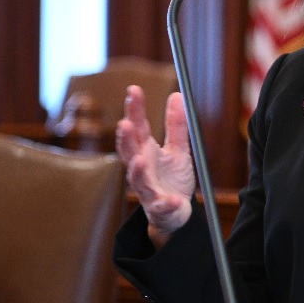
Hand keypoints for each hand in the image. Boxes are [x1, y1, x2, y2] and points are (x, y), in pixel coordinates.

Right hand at [115, 86, 195, 245]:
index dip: (134, 109)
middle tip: (125, 123)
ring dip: (137, 170)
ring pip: (138, 180)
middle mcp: (142, 169)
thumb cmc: (171, 179)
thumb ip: (176, 126)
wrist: (175, 213)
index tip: (134, 89)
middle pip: (130, 151)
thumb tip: (177, 95)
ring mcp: (148, 189)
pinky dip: (166, 203)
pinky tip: (171, 199)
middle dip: (126, 139)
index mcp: (146, 151)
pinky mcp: (159, 208)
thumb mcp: (178, 150)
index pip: (138, 127)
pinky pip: (161, 206)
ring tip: (140, 159)